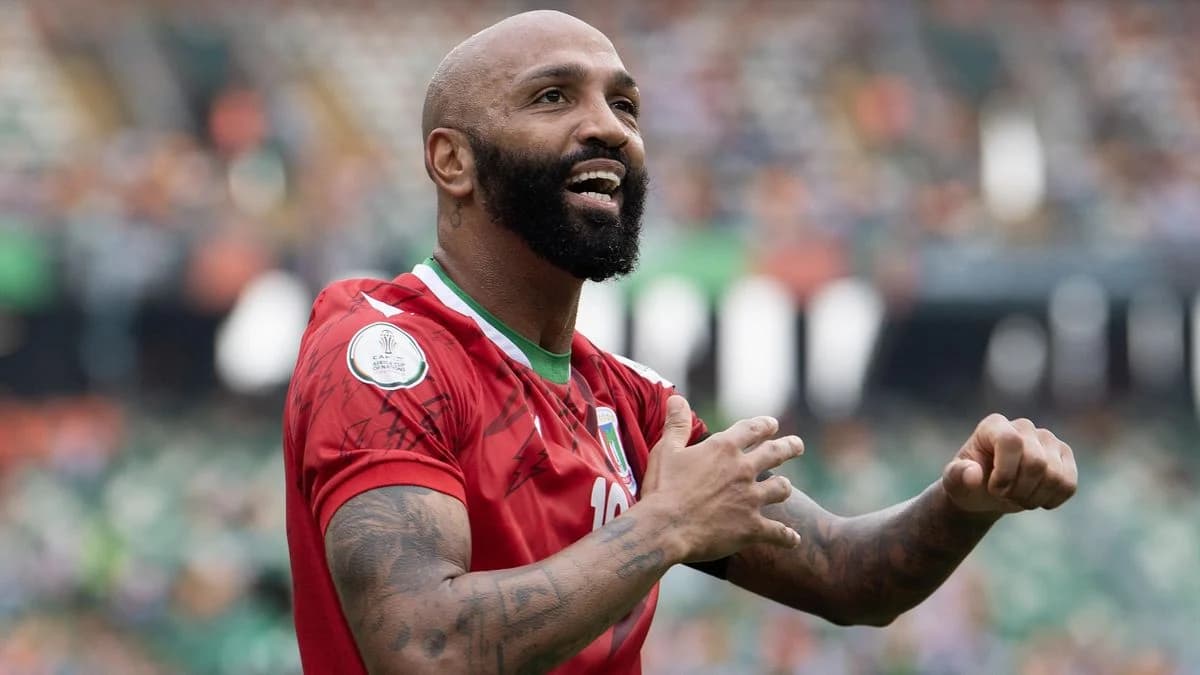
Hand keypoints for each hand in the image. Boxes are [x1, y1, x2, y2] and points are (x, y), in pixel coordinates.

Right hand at [640, 395, 804, 562]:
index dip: (764, 425)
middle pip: (775, 453)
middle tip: (798, 445)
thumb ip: (677, 424)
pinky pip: (778, 532)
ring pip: (781, 489)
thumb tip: (676, 398)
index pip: (752, 429)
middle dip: (789, 447)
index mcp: (723, 448)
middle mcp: (743, 470)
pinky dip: (787, 536)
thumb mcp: (666, 450)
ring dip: (784, 487)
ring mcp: (750, 499)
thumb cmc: (662, 488)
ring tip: (785, 487)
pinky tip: (793, 539)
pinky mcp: (752, 527)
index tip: (772, 424)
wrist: (665, 528)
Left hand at [942, 414, 1077, 514]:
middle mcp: (1024, 426)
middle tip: (1005, 495)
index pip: (1011, 442)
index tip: (994, 488)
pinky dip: (1052, 499)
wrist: (986, 490)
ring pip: (1056, 476)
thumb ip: (959, 476)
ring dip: (1035, 497)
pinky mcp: (1064, 455)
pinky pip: (1069, 484)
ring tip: (1018, 496)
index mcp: (994, 425)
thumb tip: (973, 474)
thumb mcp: (955, 482)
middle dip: (1020, 490)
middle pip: (1037, 463)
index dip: (1005, 473)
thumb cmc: (968, 482)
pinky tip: (1036, 497)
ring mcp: (1048, 439)